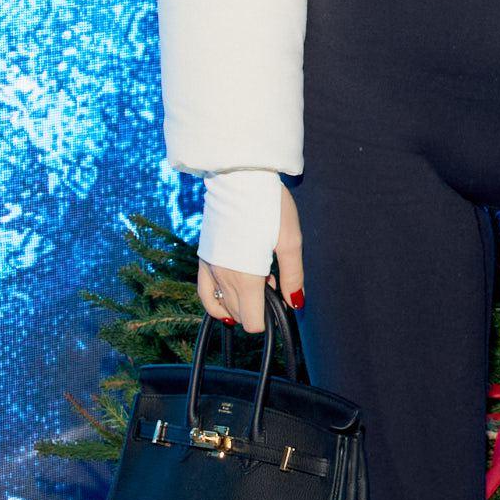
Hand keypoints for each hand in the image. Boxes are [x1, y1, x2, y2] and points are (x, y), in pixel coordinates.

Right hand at [199, 185, 303, 335]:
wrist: (239, 177)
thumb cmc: (269, 206)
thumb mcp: (290, 241)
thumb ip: (293, 276)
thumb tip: (295, 303)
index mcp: (246, 277)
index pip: (252, 321)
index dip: (268, 318)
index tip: (279, 302)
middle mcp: (224, 277)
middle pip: (239, 315)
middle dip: (257, 308)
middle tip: (273, 284)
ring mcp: (210, 268)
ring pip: (222, 306)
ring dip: (240, 304)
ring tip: (256, 286)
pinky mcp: (203, 257)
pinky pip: (204, 293)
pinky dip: (216, 302)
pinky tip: (230, 296)